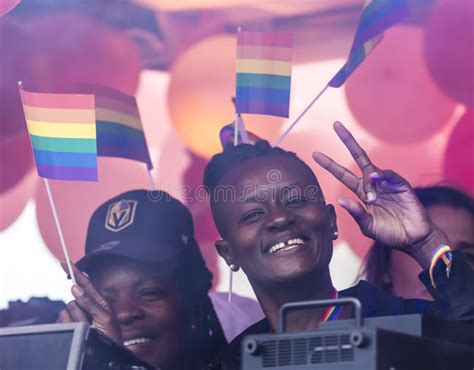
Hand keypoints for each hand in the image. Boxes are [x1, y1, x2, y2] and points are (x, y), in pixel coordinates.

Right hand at [58, 261, 122, 344]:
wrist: (106, 353)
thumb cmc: (111, 335)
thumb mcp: (105, 318)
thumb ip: (91, 303)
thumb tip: (76, 289)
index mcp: (98, 300)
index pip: (85, 283)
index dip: (75, 271)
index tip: (64, 261)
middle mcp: (86, 306)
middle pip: (74, 298)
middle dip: (80, 309)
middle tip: (90, 321)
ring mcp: (76, 316)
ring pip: (67, 309)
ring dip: (77, 319)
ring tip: (89, 328)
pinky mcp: (68, 325)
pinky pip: (62, 320)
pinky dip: (70, 325)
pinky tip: (81, 330)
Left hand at [313, 121, 447, 267]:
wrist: (413, 239)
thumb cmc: (390, 234)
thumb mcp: (368, 226)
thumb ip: (356, 213)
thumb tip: (340, 200)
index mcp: (362, 193)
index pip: (343, 174)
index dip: (330, 164)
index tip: (315, 154)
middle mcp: (373, 185)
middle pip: (358, 157)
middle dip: (347, 141)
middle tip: (336, 125)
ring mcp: (387, 184)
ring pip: (372, 171)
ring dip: (369, 182)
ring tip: (372, 198)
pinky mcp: (401, 186)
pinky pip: (389, 175)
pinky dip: (382, 176)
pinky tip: (377, 180)